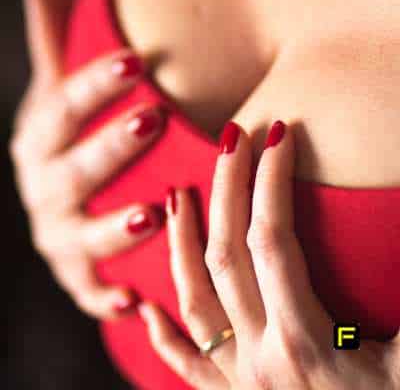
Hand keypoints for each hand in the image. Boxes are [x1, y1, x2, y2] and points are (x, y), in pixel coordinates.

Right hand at [10, 0, 165, 319]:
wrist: (69, 204)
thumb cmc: (77, 146)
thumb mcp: (66, 100)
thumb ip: (61, 52)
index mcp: (42, 145)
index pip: (64, 110)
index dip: (94, 87)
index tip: (134, 63)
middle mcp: (44, 192)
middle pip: (73, 171)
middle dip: (110, 149)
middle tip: (153, 122)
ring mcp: (58, 238)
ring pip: (82, 236)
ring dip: (113, 230)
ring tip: (150, 216)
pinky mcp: (75, 276)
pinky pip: (88, 292)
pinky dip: (107, 299)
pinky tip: (134, 302)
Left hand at [137, 120, 399, 388]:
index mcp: (305, 343)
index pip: (273, 238)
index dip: (273, 180)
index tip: (280, 133)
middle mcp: (258, 356)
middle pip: (227, 253)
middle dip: (228, 188)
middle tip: (230, 139)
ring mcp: (236, 379)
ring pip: (192, 296)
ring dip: (178, 242)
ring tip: (175, 196)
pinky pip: (185, 362)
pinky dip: (160, 334)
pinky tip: (143, 307)